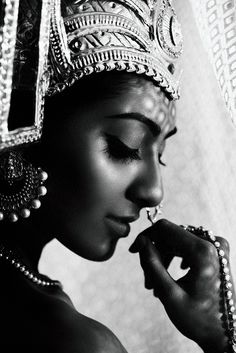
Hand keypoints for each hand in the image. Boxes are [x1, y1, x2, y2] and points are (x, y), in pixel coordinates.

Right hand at [129, 219, 234, 352]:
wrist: (226, 333)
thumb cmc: (199, 319)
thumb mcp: (169, 294)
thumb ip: (152, 264)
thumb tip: (141, 241)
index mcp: (203, 251)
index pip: (166, 228)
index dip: (146, 236)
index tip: (133, 251)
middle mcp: (213, 243)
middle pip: (172, 235)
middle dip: (155, 253)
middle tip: (147, 279)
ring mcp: (217, 247)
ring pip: (178, 241)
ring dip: (164, 258)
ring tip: (156, 283)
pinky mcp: (217, 252)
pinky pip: (188, 246)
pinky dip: (176, 258)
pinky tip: (172, 275)